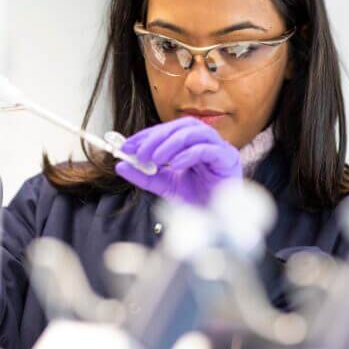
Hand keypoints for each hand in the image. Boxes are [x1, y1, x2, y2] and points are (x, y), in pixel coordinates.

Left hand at [115, 117, 241, 205]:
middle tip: (139, 152)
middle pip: (182, 126)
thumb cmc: (196, 201)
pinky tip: (176, 165)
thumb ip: (144, 175)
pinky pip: (207, 149)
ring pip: (194, 132)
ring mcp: (220, 148)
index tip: (126, 146)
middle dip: (157, 137)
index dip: (147, 135)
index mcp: (194, 144)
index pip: (169, 130)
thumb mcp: (163, 186)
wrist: (217, 222)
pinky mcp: (228, 159)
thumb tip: (120, 166)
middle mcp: (208, 142)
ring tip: (155, 159)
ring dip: (171, 143)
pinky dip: (188, 154)